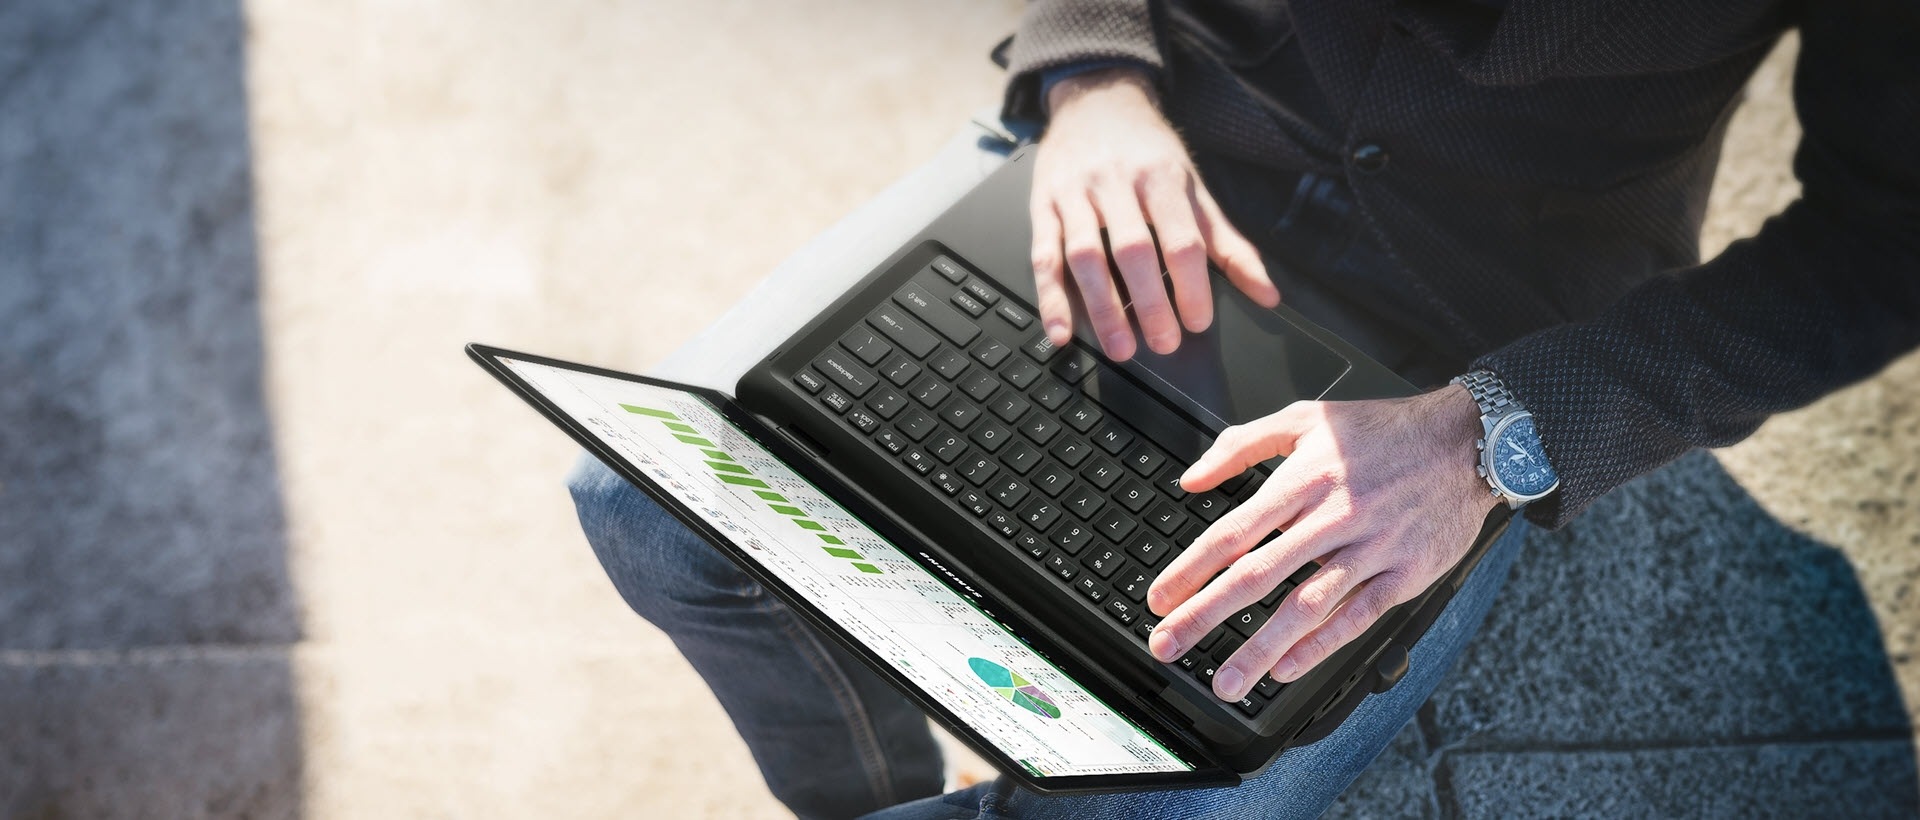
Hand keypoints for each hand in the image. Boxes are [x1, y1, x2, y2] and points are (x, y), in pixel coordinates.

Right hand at [1031, 67, 1278, 360]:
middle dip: (1149, 303)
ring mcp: (1076, 193)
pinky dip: (1051, 297)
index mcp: (1162, 178)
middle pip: (1133, 250)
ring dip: (1101, 307)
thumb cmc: (1148, 152)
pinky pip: (1043, 255)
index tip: (1197, 322)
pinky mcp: (1043, 205)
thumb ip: (1227, 244)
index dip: (1191, 286)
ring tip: (1120, 348)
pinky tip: (1061, 331)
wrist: (1095, 99)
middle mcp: (1117, 183)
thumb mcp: (1194, 188)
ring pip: (1085, 255)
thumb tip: (1266, 293)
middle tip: (1163, 344)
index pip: (1181, 239)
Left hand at [1145, 385, 1500, 702]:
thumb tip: (1192, 478)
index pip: (1233, 532)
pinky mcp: (1404, 574)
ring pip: (1305, 606)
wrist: (1467, 441)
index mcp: (1302, 479)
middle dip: (1205, 615)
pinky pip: (1357, 617)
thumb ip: (1241, 444)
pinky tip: (1286, 669)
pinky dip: (1320, 646)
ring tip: (1225, 681)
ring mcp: (1370, 549)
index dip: (1191, 569)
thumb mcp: (1305, 418)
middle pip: (1257, 575)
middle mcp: (1331, 517)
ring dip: (1259, 648)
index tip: (1160, 598)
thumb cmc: (1382, 431)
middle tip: (1168, 645)